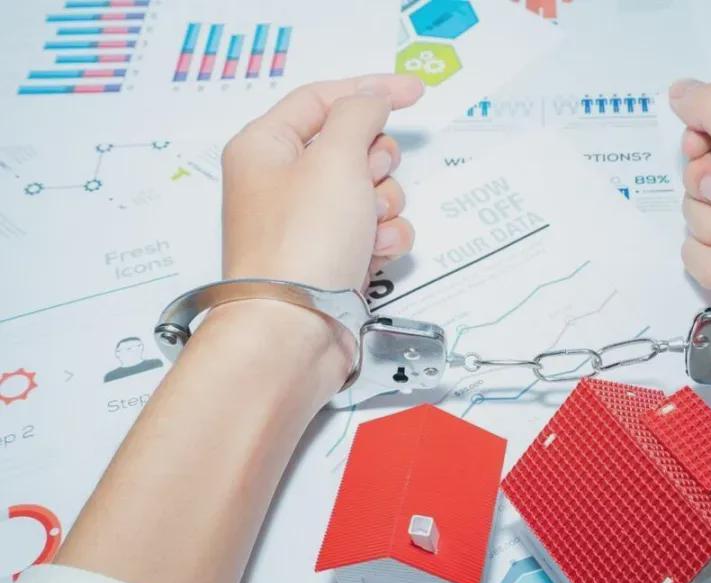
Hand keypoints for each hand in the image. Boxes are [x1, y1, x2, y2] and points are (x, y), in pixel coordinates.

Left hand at [222, 73, 422, 289]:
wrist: (294, 331)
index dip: (370, 91)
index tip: (414, 92)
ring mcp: (309, 223)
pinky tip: (373, 254)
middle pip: (352, 146)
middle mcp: (282, 182)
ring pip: (371, 191)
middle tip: (365, 181)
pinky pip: (375, 231)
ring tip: (367, 228)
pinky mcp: (332, 257)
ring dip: (383, 206)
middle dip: (376, 164)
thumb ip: (360, 113)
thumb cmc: (302, 242)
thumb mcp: (335, 158)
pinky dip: (383, 239)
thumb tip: (372, 99)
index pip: (322, 99)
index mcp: (264, 146)